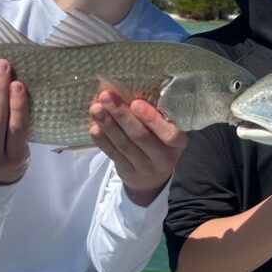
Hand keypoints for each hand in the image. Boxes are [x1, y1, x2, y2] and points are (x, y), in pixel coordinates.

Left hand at [89, 90, 187, 206]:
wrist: (152, 179)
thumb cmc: (159, 144)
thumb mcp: (165, 132)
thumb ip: (153, 116)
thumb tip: (126, 92)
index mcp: (177, 143)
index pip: (169, 134)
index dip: (152, 119)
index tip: (136, 103)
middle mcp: (163, 158)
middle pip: (140, 136)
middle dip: (121, 115)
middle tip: (106, 96)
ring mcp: (145, 167)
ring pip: (124, 144)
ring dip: (108, 125)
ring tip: (96, 108)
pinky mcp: (128, 172)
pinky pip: (113, 154)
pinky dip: (102, 140)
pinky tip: (94, 127)